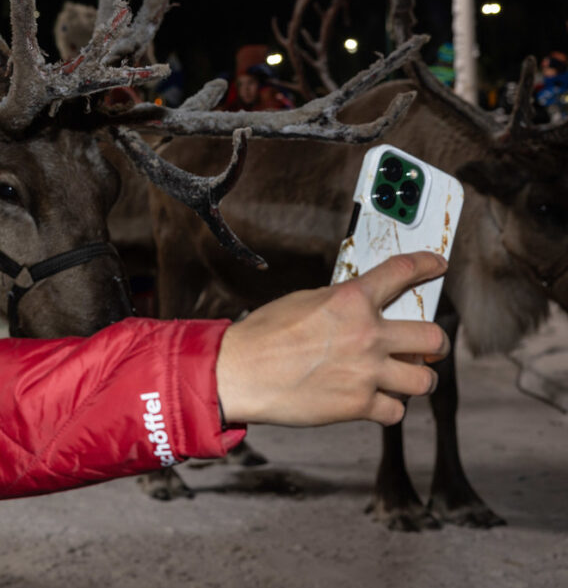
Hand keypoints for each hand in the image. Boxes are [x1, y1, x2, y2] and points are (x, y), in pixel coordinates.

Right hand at [216, 251, 450, 426]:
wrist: (239, 373)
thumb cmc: (263, 336)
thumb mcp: (304, 302)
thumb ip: (341, 304)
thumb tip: (362, 308)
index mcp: (350, 300)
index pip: (403, 272)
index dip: (426, 265)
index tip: (436, 265)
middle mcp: (366, 334)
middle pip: (432, 337)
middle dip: (435, 343)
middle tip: (429, 347)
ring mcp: (366, 372)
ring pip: (424, 379)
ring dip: (418, 378)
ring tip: (406, 379)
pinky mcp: (358, 405)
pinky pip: (395, 410)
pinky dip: (387, 407)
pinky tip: (375, 401)